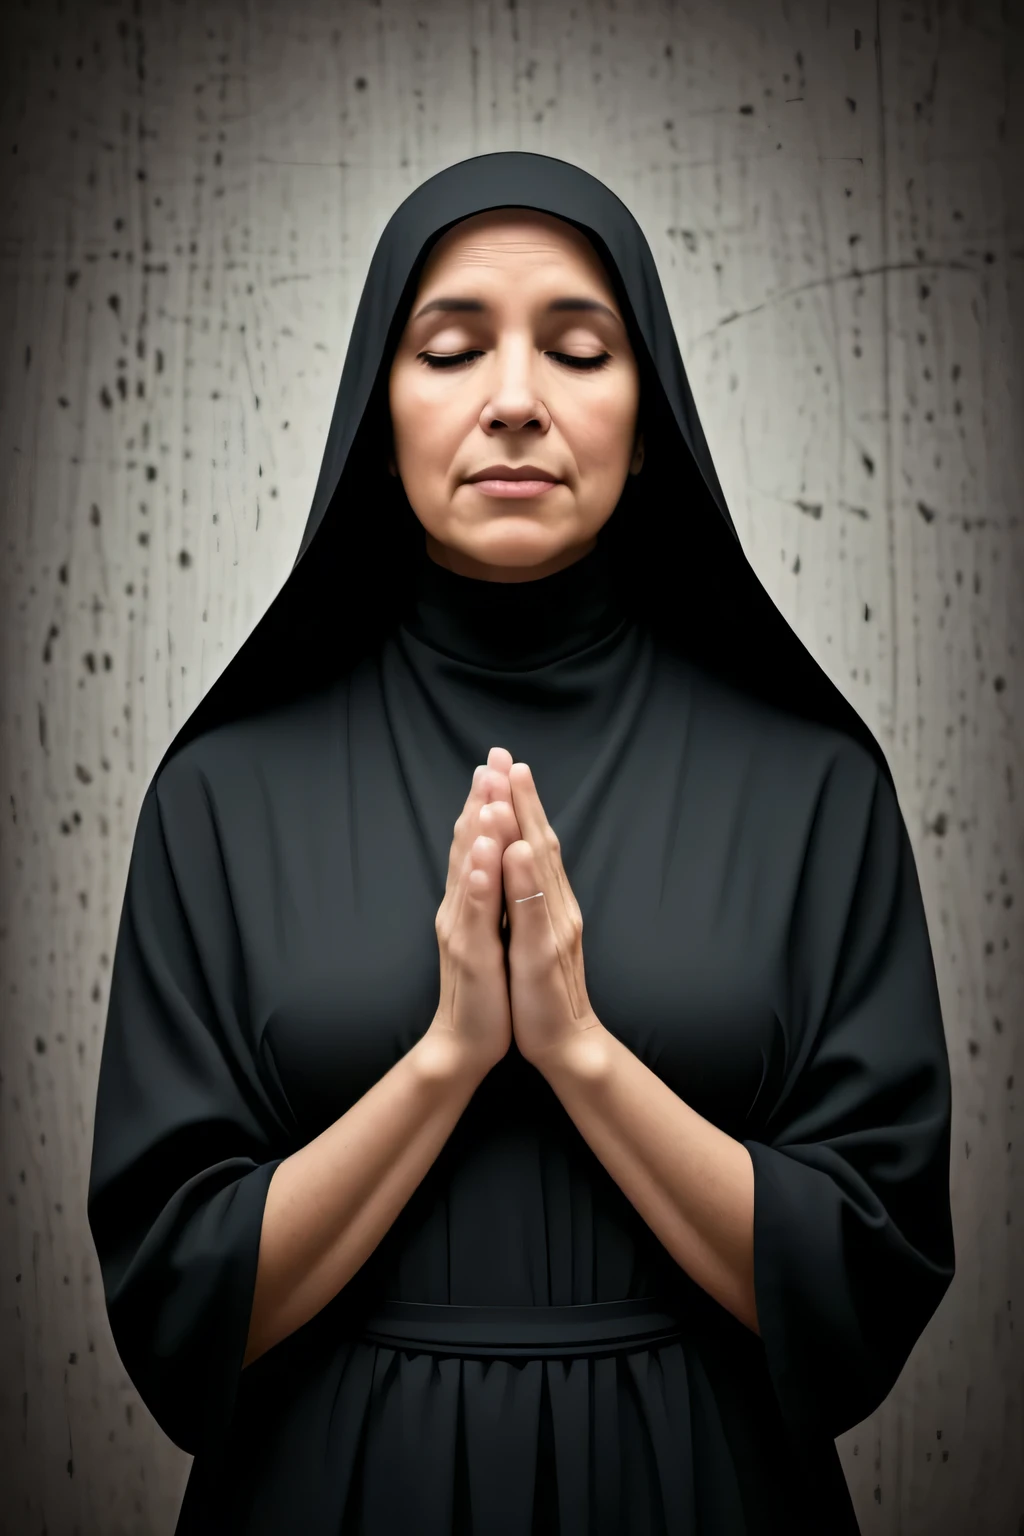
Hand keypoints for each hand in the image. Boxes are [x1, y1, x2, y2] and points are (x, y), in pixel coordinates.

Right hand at [426, 751, 521, 1077]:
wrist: (465, 1042)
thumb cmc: (484, 988)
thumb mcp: (489, 930)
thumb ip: (487, 890)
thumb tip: (493, 850)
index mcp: (472, 899)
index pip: (481, 841)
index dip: (487, 801)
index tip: (497, 761)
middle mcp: (461, 908)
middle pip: (472, 846)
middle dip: (482, 802)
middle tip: (490, 760)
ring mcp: (464, 931)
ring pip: (472, 874)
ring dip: (480, 835)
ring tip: (488, 798)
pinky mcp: (471, 957)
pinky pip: (476, 917)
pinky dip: (480, 887)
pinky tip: (487, 863)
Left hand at [502, 761, 601, 1070]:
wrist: (566, 1042)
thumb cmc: (544, 990)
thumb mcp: (534, 935)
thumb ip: (531, 897)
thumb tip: (520, 859)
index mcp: (548, 901)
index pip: (533, 842)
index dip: (520, 803)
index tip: (506, 764)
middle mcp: (556, 906)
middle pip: (538, 842)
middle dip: (522, 798)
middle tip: (507, 757)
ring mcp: (552, 928)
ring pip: (536, 868)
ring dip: (522, 824)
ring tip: (509, 787)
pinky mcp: (543, 954)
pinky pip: (531, 910)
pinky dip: (524, 879)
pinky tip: (517, 852)